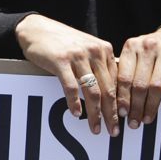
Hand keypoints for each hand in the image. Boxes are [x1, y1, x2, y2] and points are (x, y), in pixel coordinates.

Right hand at [16, 14, 118, 135]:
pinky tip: (76, 114)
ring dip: (95, 113)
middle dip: (111, 114)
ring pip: (92, 91)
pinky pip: (71, 87)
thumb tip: (114, 92)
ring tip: (95, 128)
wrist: (37, 28)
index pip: (118, 82)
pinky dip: (74, 103)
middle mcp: (94, 52)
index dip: (121, 104)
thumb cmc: (62, 42)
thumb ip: (100, 65)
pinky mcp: (60, 61)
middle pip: (108, 89)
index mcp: (104, 50)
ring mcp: (77, 56)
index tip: (123, 120)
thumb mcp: (87, 48)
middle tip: (113, 131)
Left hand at [117, 24, 160, 129]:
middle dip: (135, 107)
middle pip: (139, 84)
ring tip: (147, 119)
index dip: (122, 98)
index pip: (123, 77)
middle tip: (134, 123)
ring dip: (151, 106)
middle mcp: (148, 46)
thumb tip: (113, 102)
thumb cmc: (152, 51)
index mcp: (132, 46)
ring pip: (156, 85)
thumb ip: (126, 71)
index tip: (121, 114)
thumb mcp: (136, 54)